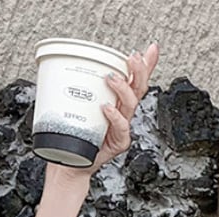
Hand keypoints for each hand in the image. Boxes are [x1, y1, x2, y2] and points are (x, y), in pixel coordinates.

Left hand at [70, 40, 159, 178]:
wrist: (68, 165)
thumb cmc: (73, 136)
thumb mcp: (77, 107)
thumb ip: (81, 90)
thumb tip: (71, 67)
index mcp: (118, 102)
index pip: (136, 80)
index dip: (146, 65)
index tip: (150, 48)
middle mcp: (123, 113)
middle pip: (139, 89)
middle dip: (139, 71)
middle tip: (132, 58)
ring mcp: (122, 128)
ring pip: (131, 104)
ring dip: (123, 88)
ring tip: (111, 78)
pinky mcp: (118, 143)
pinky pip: (122, 128)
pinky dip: (115, 117)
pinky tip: (107, 108)